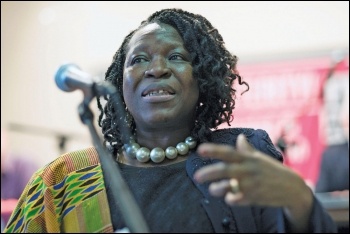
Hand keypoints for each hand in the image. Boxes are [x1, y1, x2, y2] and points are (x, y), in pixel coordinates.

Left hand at [193, 134, 312, 230]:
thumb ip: (247, 150)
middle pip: (226, 169)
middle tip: (196, 176)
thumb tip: (239, 137)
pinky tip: (229, 198)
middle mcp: (248, 170)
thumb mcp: (260, 158)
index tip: (200, 149)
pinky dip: (232, 199)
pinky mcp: (254, 198)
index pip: (228, 152)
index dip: (214, 150)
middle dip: (210, 172)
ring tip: (212, 189)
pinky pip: (238, 199)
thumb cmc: (273, 171)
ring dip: (219, 188)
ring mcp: (251, 184)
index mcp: (248, 158)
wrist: (293, 188)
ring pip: (230, 186)